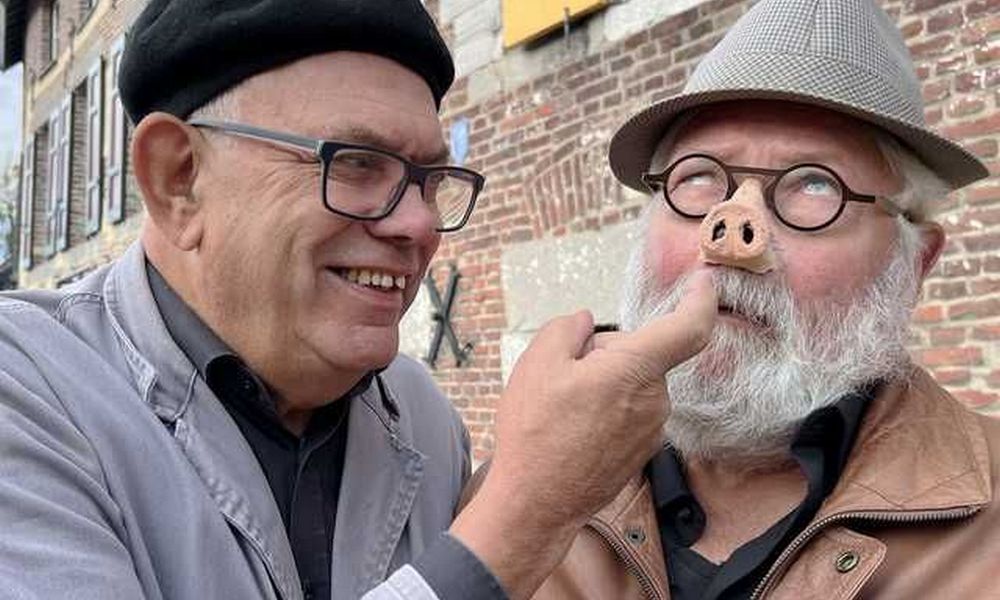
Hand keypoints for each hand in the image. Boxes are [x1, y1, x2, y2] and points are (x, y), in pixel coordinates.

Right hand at [451, 269, 716, 597]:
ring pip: (633, 384)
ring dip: (604, 384)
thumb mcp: (538, 362)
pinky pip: (629, 412)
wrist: (536, 502)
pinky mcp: (642, 451)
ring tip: (563, 410)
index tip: (704, 283)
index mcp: (635, 370)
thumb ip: (569, 328)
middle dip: (606, 353)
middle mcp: (654, 400)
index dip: (701, 300)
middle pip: (640, 355)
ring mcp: (651, 430)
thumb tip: (587, 324)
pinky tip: (573, 430)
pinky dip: (606, 410)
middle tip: (563, 375)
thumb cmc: (536, 434)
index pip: (689, 328)